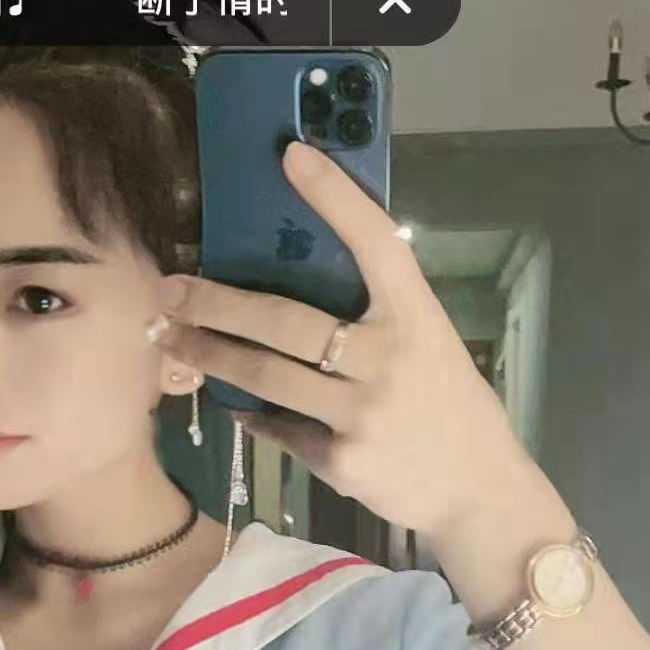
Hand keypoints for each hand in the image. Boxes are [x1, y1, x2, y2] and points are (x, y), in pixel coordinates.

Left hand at [153, 139, 533, 543]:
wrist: (478, 493)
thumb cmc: (451, 410)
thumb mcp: (430, 345)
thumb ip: (380, 316)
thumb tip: (306, 277)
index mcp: (417, 316)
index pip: (375, 242)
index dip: (335, 197)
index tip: (291, 156)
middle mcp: (388, 359)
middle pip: (285, 320)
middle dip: (217, 303)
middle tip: (171, 289)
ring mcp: (361, 413)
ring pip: (266, 376)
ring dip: (211, 355)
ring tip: (172, 339)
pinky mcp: (341, 461)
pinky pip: (281, 428)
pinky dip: (253, 414)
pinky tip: (230, 401)